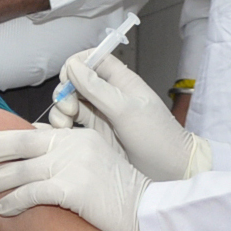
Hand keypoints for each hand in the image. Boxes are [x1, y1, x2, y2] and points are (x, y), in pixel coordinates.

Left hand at [0, 126, 150, 230]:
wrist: (146, 214)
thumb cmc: (121, 196)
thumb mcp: (96, 163)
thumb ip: (69, 155)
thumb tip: (34, 155)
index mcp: (78, 136)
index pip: (33, 133)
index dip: (4, 139)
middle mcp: (74, 144)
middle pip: (19, 143)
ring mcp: (73, 165)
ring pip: (20, 169)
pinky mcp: (73, 188)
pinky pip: (32, 193)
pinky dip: (14, 201)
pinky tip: (2, 208)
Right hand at [51, 52, 211, 180]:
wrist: (170, 172)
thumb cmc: (157, 138)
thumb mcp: (126, 110)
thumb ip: (97, 88)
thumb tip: (73, 66)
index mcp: (121, 81)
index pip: (93, 58)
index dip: (76, 64)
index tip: (68, 78)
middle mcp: (109, 95)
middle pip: (76, 81)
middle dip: (65, 91)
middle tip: (68, 109)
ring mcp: (101, 114)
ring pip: (71, 102)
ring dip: (61, 109)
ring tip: (64, 125)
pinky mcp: (96, 133)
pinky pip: (73, 122)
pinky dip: (63, 124)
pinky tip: (63, 133)